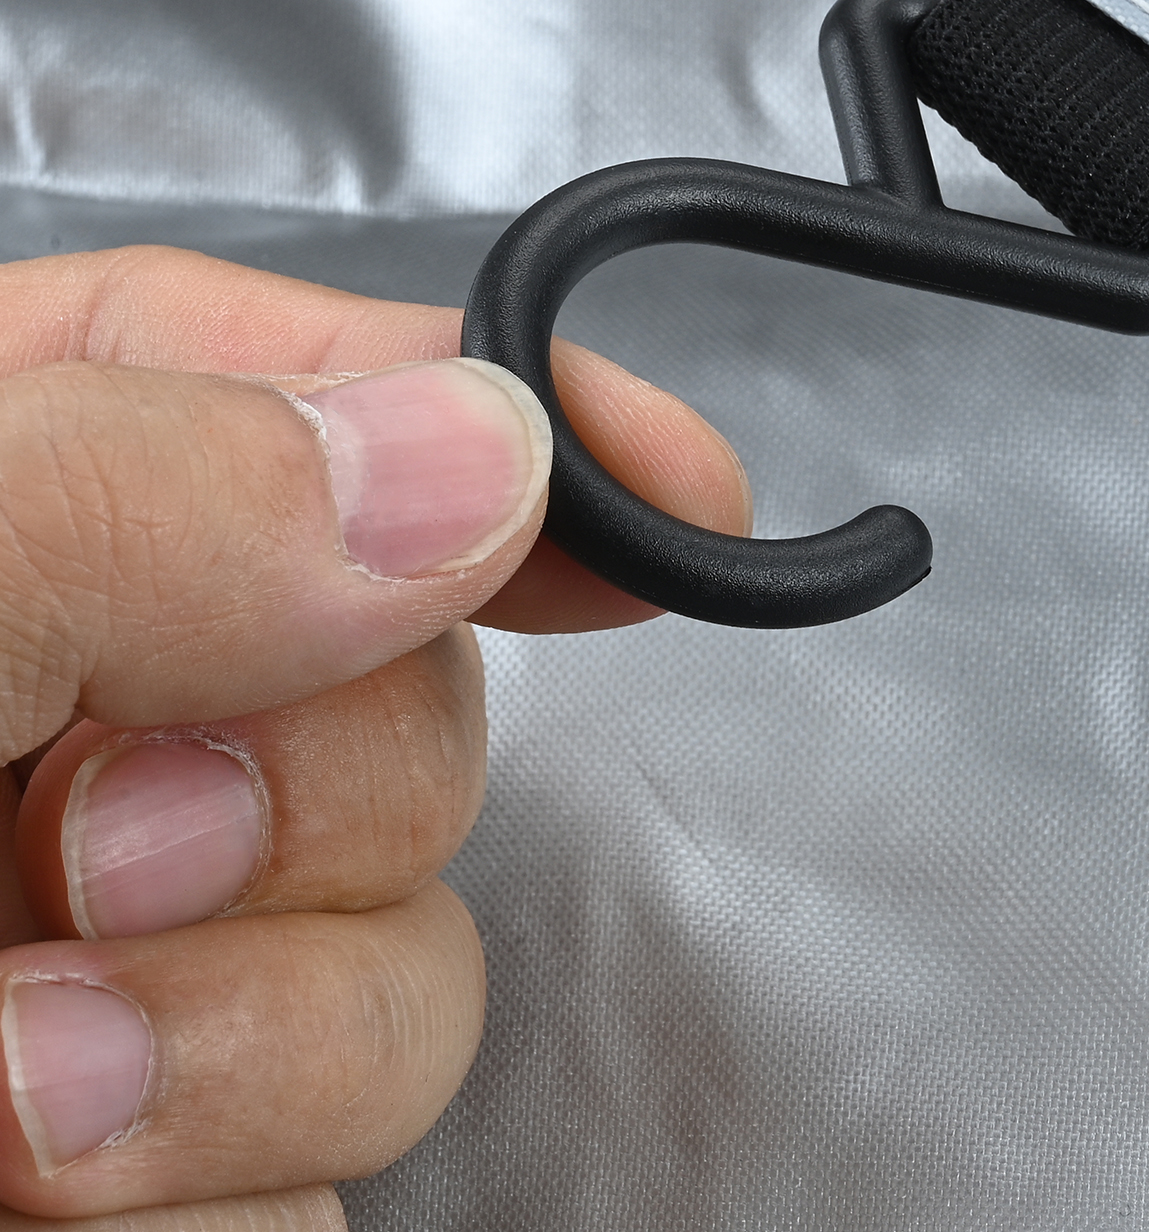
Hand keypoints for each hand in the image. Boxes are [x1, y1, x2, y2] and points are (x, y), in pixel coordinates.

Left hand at [0, 246, 749, 1229]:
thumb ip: (142, 495)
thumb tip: (471, 459)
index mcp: (12, 514)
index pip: (319, 396)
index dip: (520, 422)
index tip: (681, 486)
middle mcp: (79, 729)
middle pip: (409, 693)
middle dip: (328, 791)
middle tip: (112, 851)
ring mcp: (125, 959)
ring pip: (409, 963)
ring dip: (273, 1036)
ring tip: (26, 1094)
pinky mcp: (153, 1165)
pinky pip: (328, 1180)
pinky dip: (234, 1197)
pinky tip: (60, 1196)